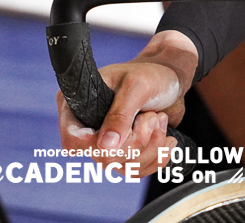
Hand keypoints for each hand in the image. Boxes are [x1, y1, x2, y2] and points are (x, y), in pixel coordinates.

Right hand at [57, 30, 198, 178]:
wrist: (171, 81)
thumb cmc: (151, 74)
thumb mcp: (136, 87)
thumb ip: (120, 115)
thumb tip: (105, 146)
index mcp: (79, 104)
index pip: (73, 139)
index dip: (96, 143)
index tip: (125, 130)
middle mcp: (88, 127)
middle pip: (104, 157)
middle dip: (137, 141)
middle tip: (152, 117)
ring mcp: (105, 143)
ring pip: (123, 166)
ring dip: (151, 147)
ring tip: (159, 119)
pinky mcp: (123, 153)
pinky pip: (136, 171)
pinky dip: (156, 157)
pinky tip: (166, 138)